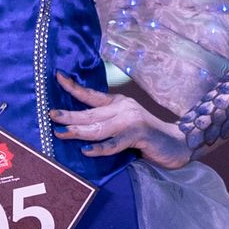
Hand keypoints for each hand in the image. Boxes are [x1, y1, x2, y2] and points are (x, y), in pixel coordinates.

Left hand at [50, 72, 191, 170]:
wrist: (177, 142)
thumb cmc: (146, 137)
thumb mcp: (124, 124)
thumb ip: (105, 124)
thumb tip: (76, 129)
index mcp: (118, 103)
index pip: (91, 94)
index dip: (73, 87)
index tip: (57, 77)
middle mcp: (123, 108)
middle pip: (90, 112)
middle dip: (69, 114)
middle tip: (51, 115)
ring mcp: (131, 121)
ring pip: (98, 127)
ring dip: (78, 131)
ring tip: (61, 133)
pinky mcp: (138, 135)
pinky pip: (114, 143)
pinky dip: (99, 148)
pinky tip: (86, 150)